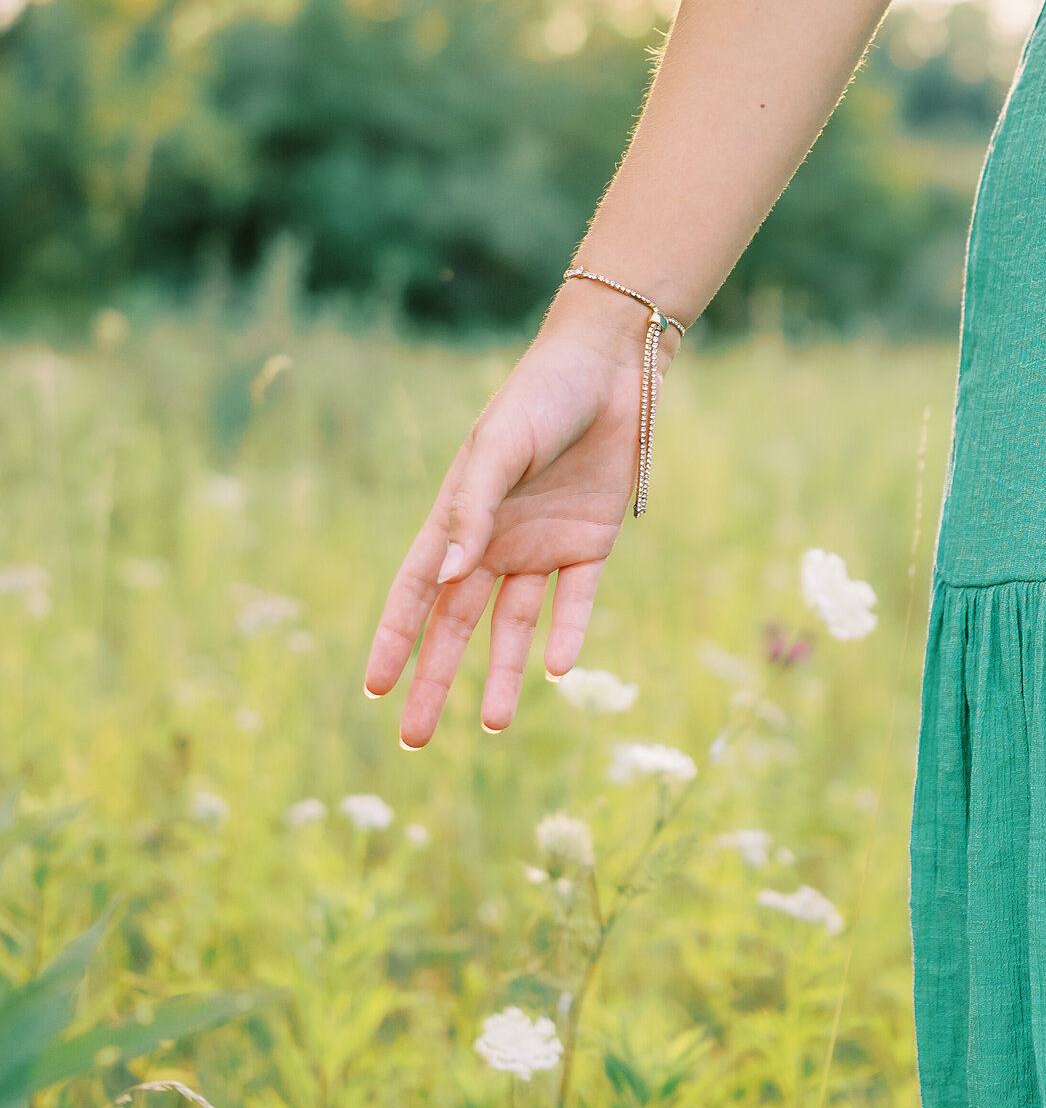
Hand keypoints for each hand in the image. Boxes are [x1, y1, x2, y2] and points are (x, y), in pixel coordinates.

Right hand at [363, 288, 676, 745]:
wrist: (611, 367)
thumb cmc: (541, 396)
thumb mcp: (499, 449)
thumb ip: (472, 511)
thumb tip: (445, 580)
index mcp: (458, 516)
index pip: (415, 592)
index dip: (394, 640)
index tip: (373, 690)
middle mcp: (494, 540)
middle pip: (457, 625)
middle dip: (435, 680)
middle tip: (415, 739)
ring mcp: (542, 545)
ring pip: (514, 626)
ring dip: (503, 674)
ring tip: (494, 727)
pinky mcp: (591, 543)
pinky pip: (576, 601)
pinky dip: (567, 635)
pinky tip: (555, 672)